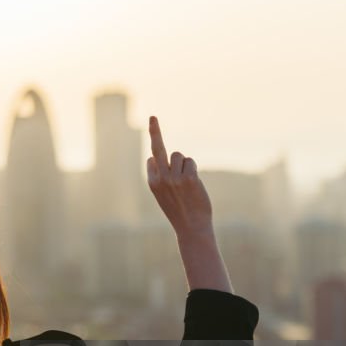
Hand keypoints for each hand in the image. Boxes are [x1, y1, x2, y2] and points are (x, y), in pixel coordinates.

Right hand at [146, 116, 231, 292]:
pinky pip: (191, 162)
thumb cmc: (178, 211)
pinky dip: (194, 170)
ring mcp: (173, 177)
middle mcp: (160, 178)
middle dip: (154, 131)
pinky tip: (194, 185)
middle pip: (157, 148)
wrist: (191, 228)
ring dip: (185, 165)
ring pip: (180, 156)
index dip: (160, 161)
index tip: (156, 157)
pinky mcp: (188, 177)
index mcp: (151, 182)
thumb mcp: (163, 195)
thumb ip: (160, 176)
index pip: (153, 159)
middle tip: (152, 117)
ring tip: (187, 184)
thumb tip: (156, 156)